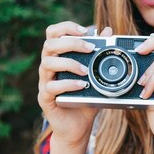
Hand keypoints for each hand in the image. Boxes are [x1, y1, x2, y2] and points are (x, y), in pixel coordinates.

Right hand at [37, 22, 112, 147]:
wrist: (78, 127)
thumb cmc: (86, 98)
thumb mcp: (96, 74)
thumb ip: (101, 53)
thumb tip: (109, 31)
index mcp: (58, 56)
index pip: (53, 33)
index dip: (66, 27)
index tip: (85, 30)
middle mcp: (48, 66)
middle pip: (49, 44)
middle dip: (70, 42)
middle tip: (90, 48)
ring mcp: (45, 82)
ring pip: (47, 63)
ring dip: (69, 63)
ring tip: (86, 71)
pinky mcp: (45, 98)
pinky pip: (51, 87)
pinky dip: (67, 84)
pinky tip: (82, 86)